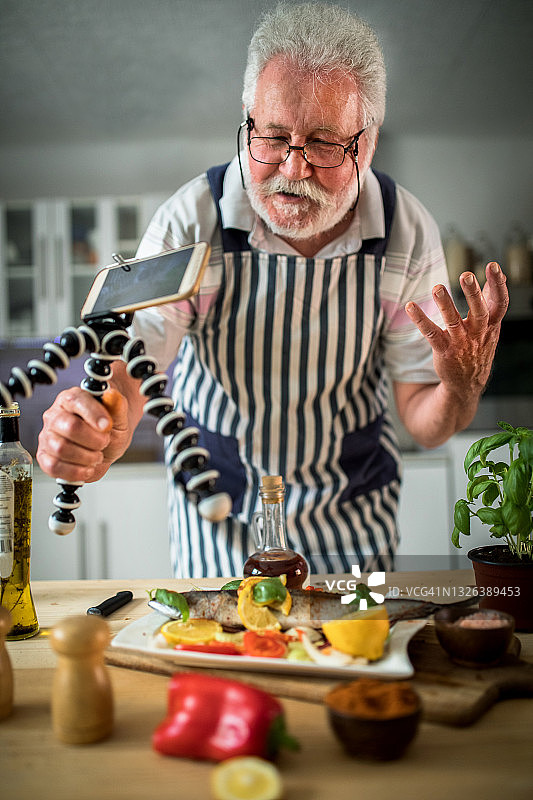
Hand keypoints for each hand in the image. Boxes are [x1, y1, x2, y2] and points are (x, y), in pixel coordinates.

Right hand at [37, 386, 131, 483]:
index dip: (93, 414)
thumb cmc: (109, 428)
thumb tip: (112, 395)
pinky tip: (87, 468)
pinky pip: (53, 466)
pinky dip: (75, 471)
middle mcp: (55, 415)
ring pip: (61, 449)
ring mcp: (47, 436)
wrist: (107, 445)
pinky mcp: (44, 457)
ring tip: (97, 456)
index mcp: (71, 399)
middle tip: (104, 442)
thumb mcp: (119, 416)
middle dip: (94, 440)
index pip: (76, 400)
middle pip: (70, 427)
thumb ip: (117, 405)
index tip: (107, 426)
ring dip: (87, 457)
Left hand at [405, 262, 508, 397]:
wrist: (468, 382)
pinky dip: (420, 319)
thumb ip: (492, 299)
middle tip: (466, 275)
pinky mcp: (443, 350)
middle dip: (473, 293)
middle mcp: (478, 333)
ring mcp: (460, 342)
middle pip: (479, 311)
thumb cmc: (479, 345)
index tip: (493, 266)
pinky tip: (410, 306)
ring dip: (445, 304)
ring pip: (453, 321)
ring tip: (437, 287)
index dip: (498, 285)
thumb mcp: (491, 324)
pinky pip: (430, 333)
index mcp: (492, 325)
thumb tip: (499, 273)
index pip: (500, 303)